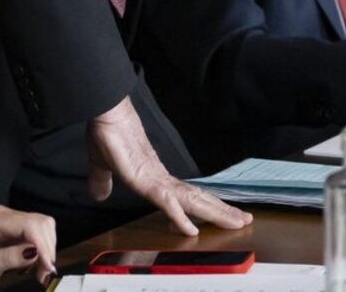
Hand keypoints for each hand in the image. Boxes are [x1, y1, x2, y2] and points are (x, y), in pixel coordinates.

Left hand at [0, 206, 56, 291]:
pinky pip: (36, 237)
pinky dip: (42, 252)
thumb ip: (7, 258)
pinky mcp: (14, 233)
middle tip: (44, 273)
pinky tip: (37, 266)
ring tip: (40, 272)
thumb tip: (33, 252)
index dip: (41, 243)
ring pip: (41, 228)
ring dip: (46, 250)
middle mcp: (1, 215)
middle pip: (39, 223)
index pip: (27, 223)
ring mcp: (8, 223)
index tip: (47, 265)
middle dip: (46, 248)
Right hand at [86, 96, 251, 235]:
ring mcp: (156, 179)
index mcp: (155, 178)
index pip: (186, 196)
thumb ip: (103, 181)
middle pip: (198, 198)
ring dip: (216, 213)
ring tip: (238, 221)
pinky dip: (180, 217)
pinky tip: (191, 230)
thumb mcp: (103, 166)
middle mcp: (162, 179)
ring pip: (192, 201)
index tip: (219, 214)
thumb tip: (99, 193)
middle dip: (222, 210)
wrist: (106, 115)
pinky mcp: (146, 180)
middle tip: (245, 220)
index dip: (203, 206)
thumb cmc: (107, 135)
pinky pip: (167, 203)